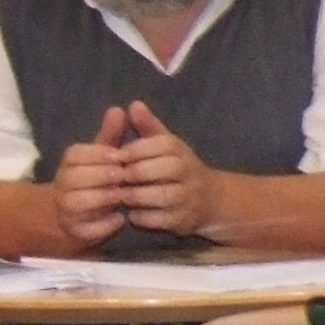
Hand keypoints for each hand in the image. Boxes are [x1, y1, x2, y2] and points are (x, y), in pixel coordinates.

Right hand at [52, 106, 133, 246]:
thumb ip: (111, 135)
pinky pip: (88, 228)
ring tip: (124, 196)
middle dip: (104, 176)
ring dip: (105, 198)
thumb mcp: (101, 157)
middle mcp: (63, 185)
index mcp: (69, 164)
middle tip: (126, 177)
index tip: (120, 157)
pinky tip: (121, 218)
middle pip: (78, 177)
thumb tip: (119, 108)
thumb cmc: (94, 180)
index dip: (100, 155)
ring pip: (81, 201)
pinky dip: (105, 224)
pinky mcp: (76, 231)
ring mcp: (67, 209)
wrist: (73, 216)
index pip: (77, 154)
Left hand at [110, 99, 220, 237]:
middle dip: (135, 174)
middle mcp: (188, 172)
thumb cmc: (177, 167)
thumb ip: (148, 126)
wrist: (209, 199)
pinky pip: (160, 219)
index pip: (160, 144)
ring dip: (136, 196)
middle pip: (162, 169)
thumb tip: (133, 104)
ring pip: (162, 195)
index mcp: (180, 150)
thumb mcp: (165, 144)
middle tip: (115, 178)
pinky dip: (143, 217)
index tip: (118, 156)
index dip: (136, 150)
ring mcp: (188, 197)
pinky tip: (131, 213)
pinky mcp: (183, 220)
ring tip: (120, 196)